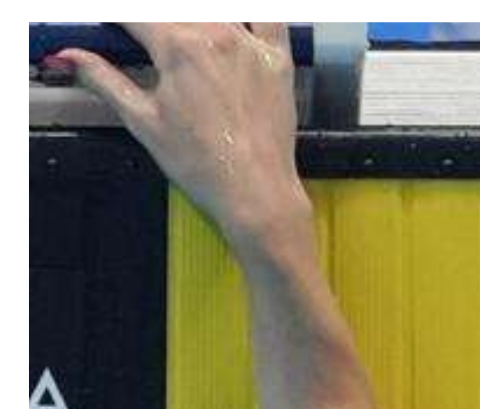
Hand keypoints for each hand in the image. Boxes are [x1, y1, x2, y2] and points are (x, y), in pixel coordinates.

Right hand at [51, 23, 306, 244]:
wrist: (255, 190)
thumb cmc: (200, 162)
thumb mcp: (141, 119)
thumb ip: (104, 79)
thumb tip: (70, 57)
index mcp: (178, 47)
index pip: (134, 14)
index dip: (117, 20)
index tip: (112, 29)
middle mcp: (217, 35)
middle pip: (172, 10)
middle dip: (151, 22)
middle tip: (147, 45)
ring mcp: (252, 44)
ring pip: (214, 10)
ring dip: (190, 19)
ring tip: (181, 45)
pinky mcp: (279, 59)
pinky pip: (268, 17)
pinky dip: (250, 14)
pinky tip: (230, 26)